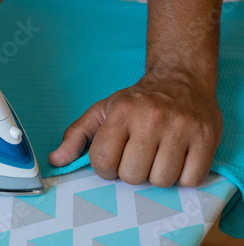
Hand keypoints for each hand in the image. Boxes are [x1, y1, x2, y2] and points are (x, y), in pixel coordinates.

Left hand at [49, 71, 222, 187]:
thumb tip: (55, 161)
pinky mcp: (206, 138)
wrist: (180, 80)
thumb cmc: (136, 101)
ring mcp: (180, 128)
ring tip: (159, 155)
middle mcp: (150, 118)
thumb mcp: (101, 111)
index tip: (114, 158)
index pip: (103, 162)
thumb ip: (76, 136)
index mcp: (120, 113)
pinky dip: (183, 176)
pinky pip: (190, 180)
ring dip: (157, 175)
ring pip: (161, 181)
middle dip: (132, 172)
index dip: (105, 168)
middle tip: (139, 155)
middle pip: (132, 176)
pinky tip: (179, 157)